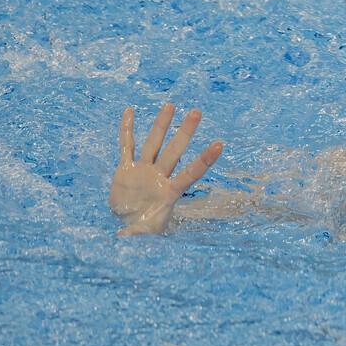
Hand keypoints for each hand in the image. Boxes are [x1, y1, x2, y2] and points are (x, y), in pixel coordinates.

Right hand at [110, 103, 223, 235]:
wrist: (128, 225)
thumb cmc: (143, 231)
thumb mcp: (144, 237)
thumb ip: (138, 236)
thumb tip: (126, 241)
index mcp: (169, 192)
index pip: (191, 173)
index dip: (204, 160)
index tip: (220, 144)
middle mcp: (159, 176)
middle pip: (174, 150)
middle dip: (185, 132)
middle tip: (197, 112)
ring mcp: (143, 170)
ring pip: (154, 143)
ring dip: (162, 124)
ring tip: (171, 105)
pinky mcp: (126, 169)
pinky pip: (126, 146)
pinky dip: (127, 129)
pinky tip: (130, 111)